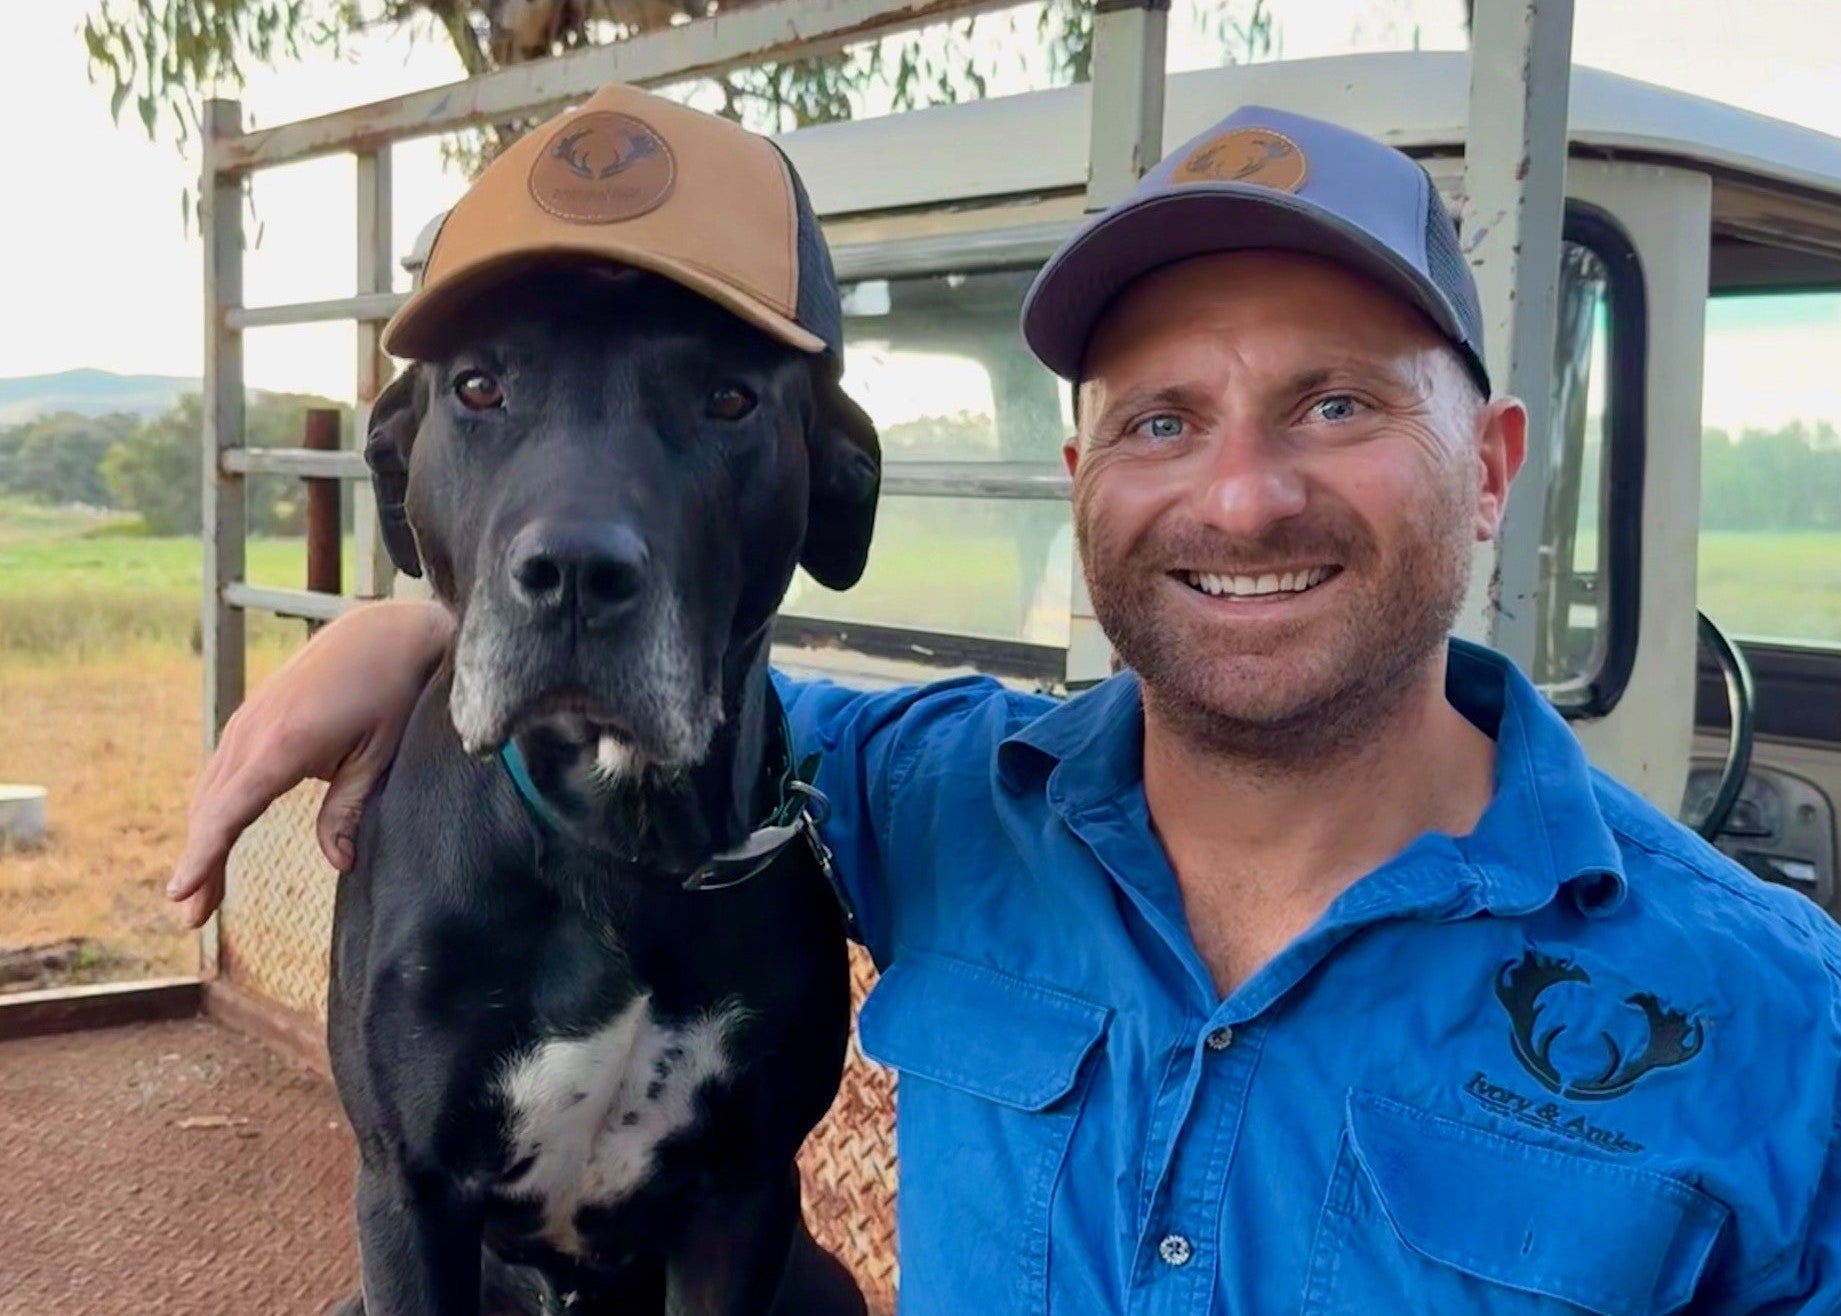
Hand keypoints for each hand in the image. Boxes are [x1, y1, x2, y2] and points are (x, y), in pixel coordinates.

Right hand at [166, 599, 454, 928]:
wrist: (381, 633)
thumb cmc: (391, 692)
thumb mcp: (379, 754)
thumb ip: (350, 809)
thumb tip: (340, 863)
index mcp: (283, 745)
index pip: (228, 812)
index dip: (203, 857)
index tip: (181, 894)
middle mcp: (252, 733)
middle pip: (211, 809)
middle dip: (199, 863)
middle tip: (192, 917)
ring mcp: (247, 723)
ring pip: (212, 792)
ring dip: (202, 840)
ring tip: (199, 894)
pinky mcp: (252, 719)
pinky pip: (222, 772)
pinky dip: (213, 810)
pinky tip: (214, 839)